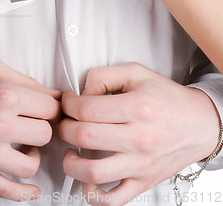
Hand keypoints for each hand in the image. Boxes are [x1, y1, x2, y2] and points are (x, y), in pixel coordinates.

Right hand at [0, 58, 60, 200]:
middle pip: (45, 134)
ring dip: (33, 154)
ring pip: (31, 164)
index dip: (54, 106)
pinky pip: (6, 190)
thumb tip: (53, 95)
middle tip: (34, 122)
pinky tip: (33, 190)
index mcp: (5, 95)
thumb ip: (26, 81)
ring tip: (26, 145)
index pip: (51, 108)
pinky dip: (24, 194)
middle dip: (43, 126)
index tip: (50, 108)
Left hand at [58, 63, 219, 204]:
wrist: (200, 123)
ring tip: (71, 149)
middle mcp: (139, 138)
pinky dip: (92, 194)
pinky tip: (85, 178)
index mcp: (137, 107)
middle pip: (84, 137)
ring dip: (70, 162)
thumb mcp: (136, 72)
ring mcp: (141, 164)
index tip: (67, 102)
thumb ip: (104, 75)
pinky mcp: (143, 182)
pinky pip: (112, 199)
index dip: (68, 104)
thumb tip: (81, 92)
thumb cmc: (167, 97)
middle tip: (65, 121)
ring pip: (93, 172)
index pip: (86, 109)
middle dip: (64, 127)